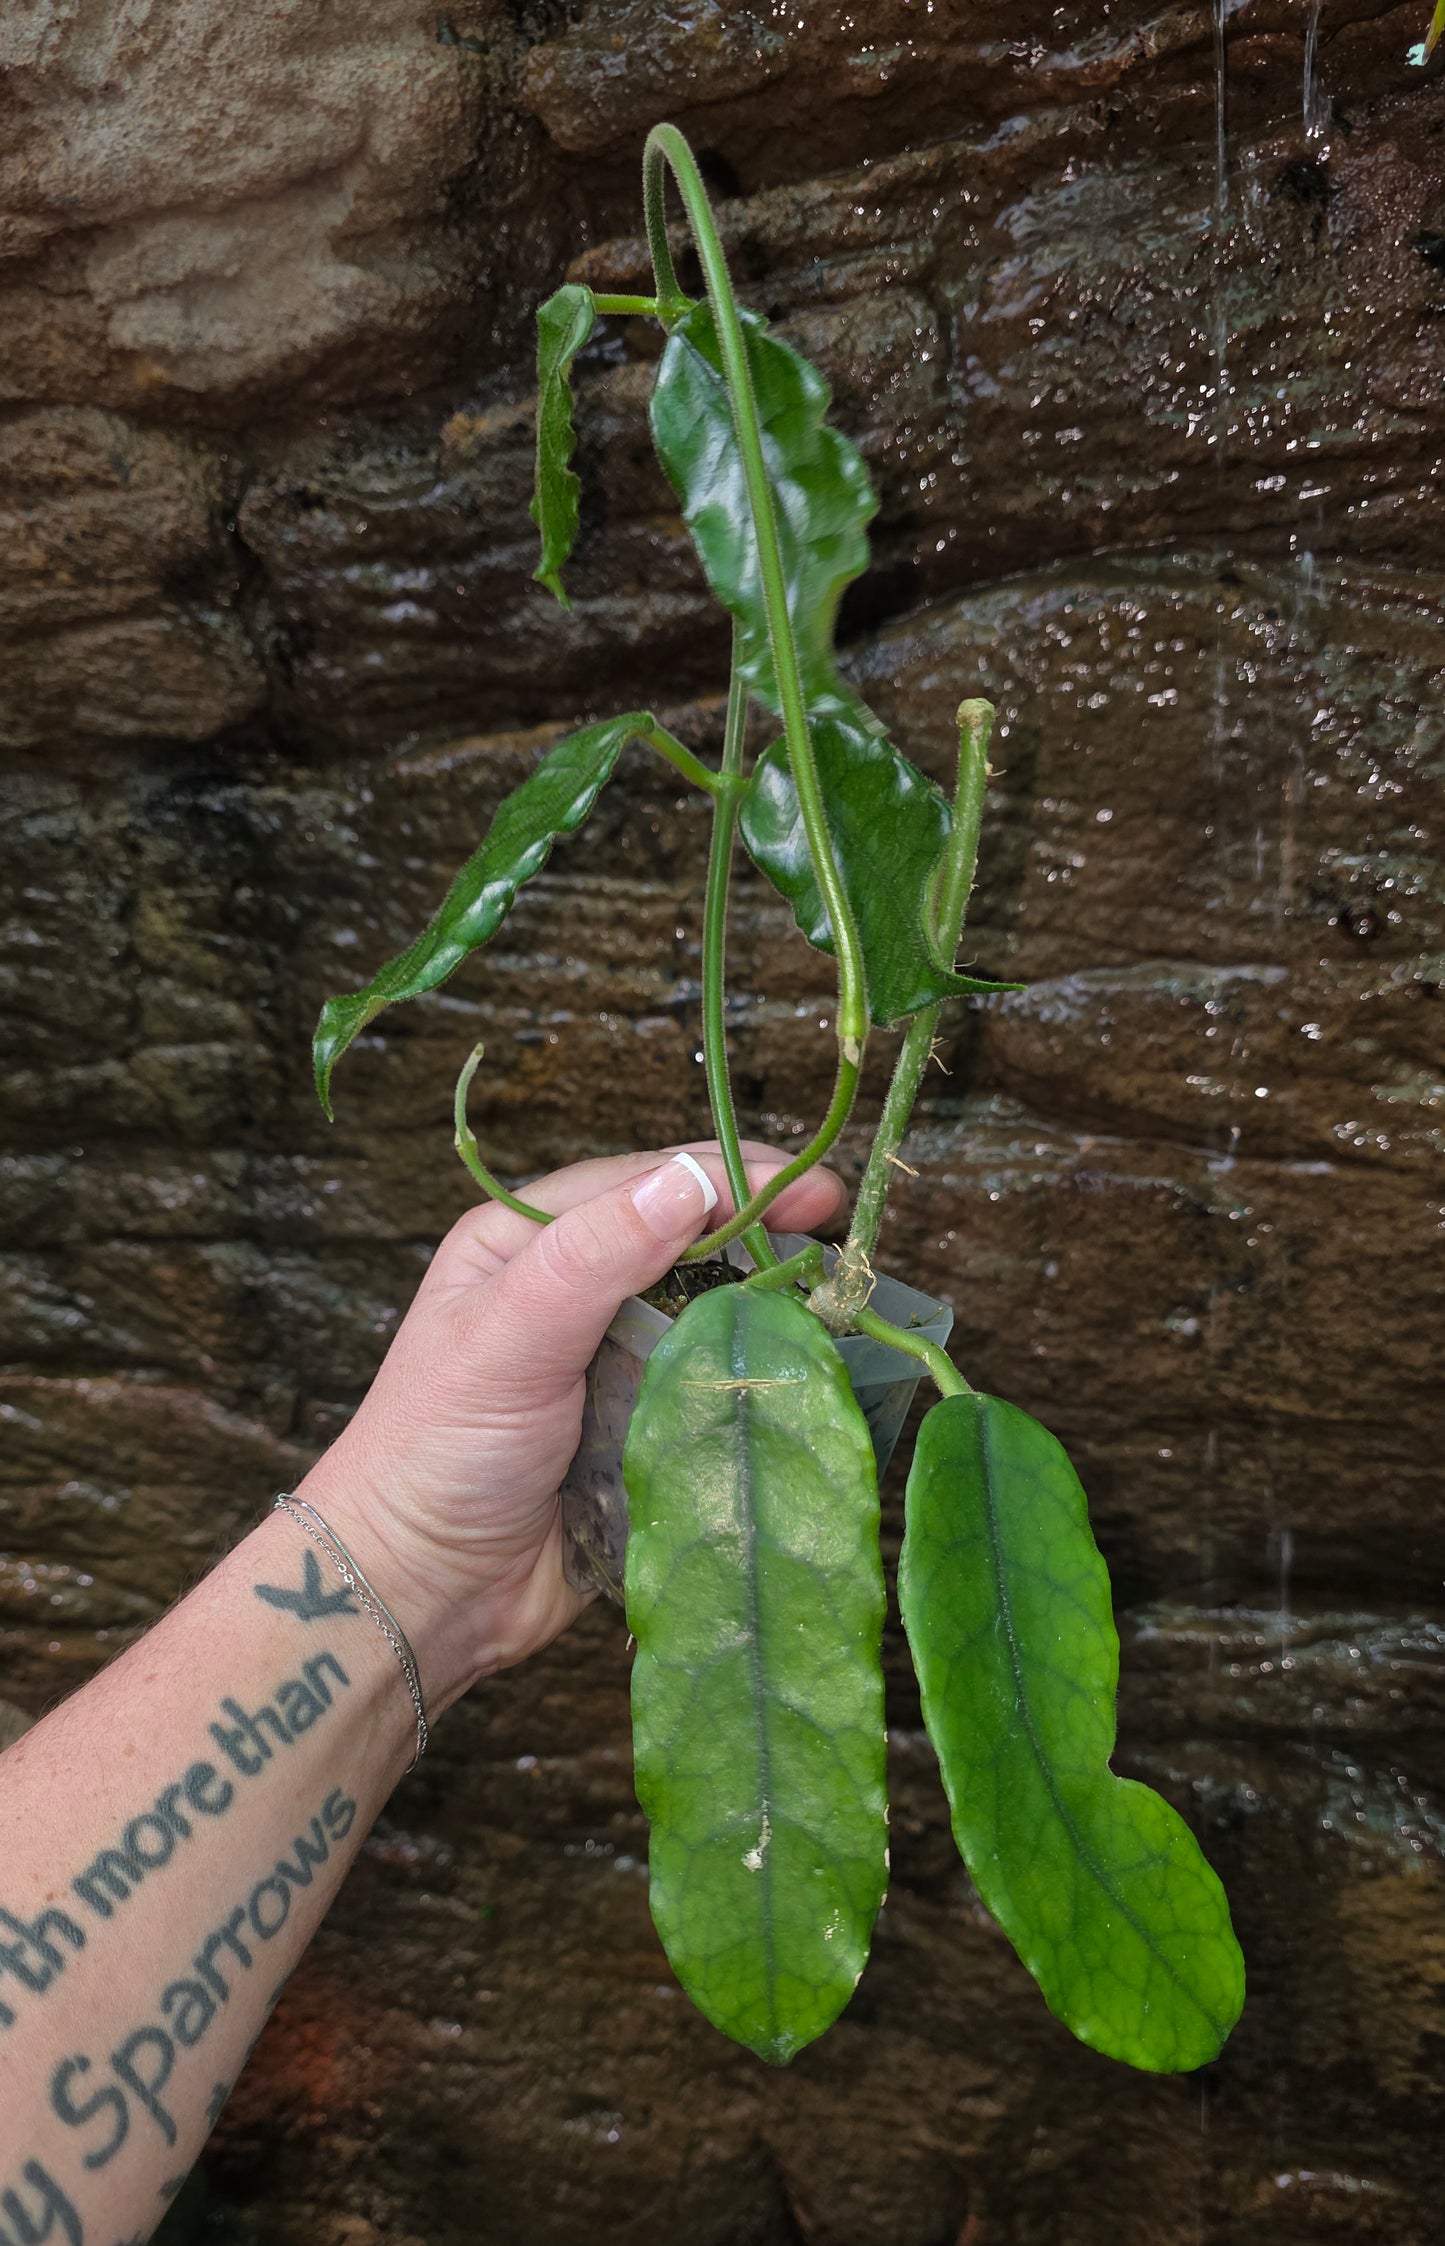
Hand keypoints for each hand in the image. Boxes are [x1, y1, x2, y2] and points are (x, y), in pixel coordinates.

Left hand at [298, 1145, 845, 1709]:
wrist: (422, 1595)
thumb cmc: (436, 1452)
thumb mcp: (508, 1334)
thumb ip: (594, 1256)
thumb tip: (689, 1180)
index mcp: (526, 1243)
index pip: (643, 1184)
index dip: (730, 1178)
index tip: (814, 1189)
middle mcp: (572, 1291)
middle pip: (689, 1241)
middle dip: (764, 1235)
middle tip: (839, 1240)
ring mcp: (612, 1363)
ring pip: (710, 1314)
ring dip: (770, 1308)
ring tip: (837, 1304)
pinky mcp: (644, 1430)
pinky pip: (715, 1391)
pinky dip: (759, 1382)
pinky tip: (805, 1377)